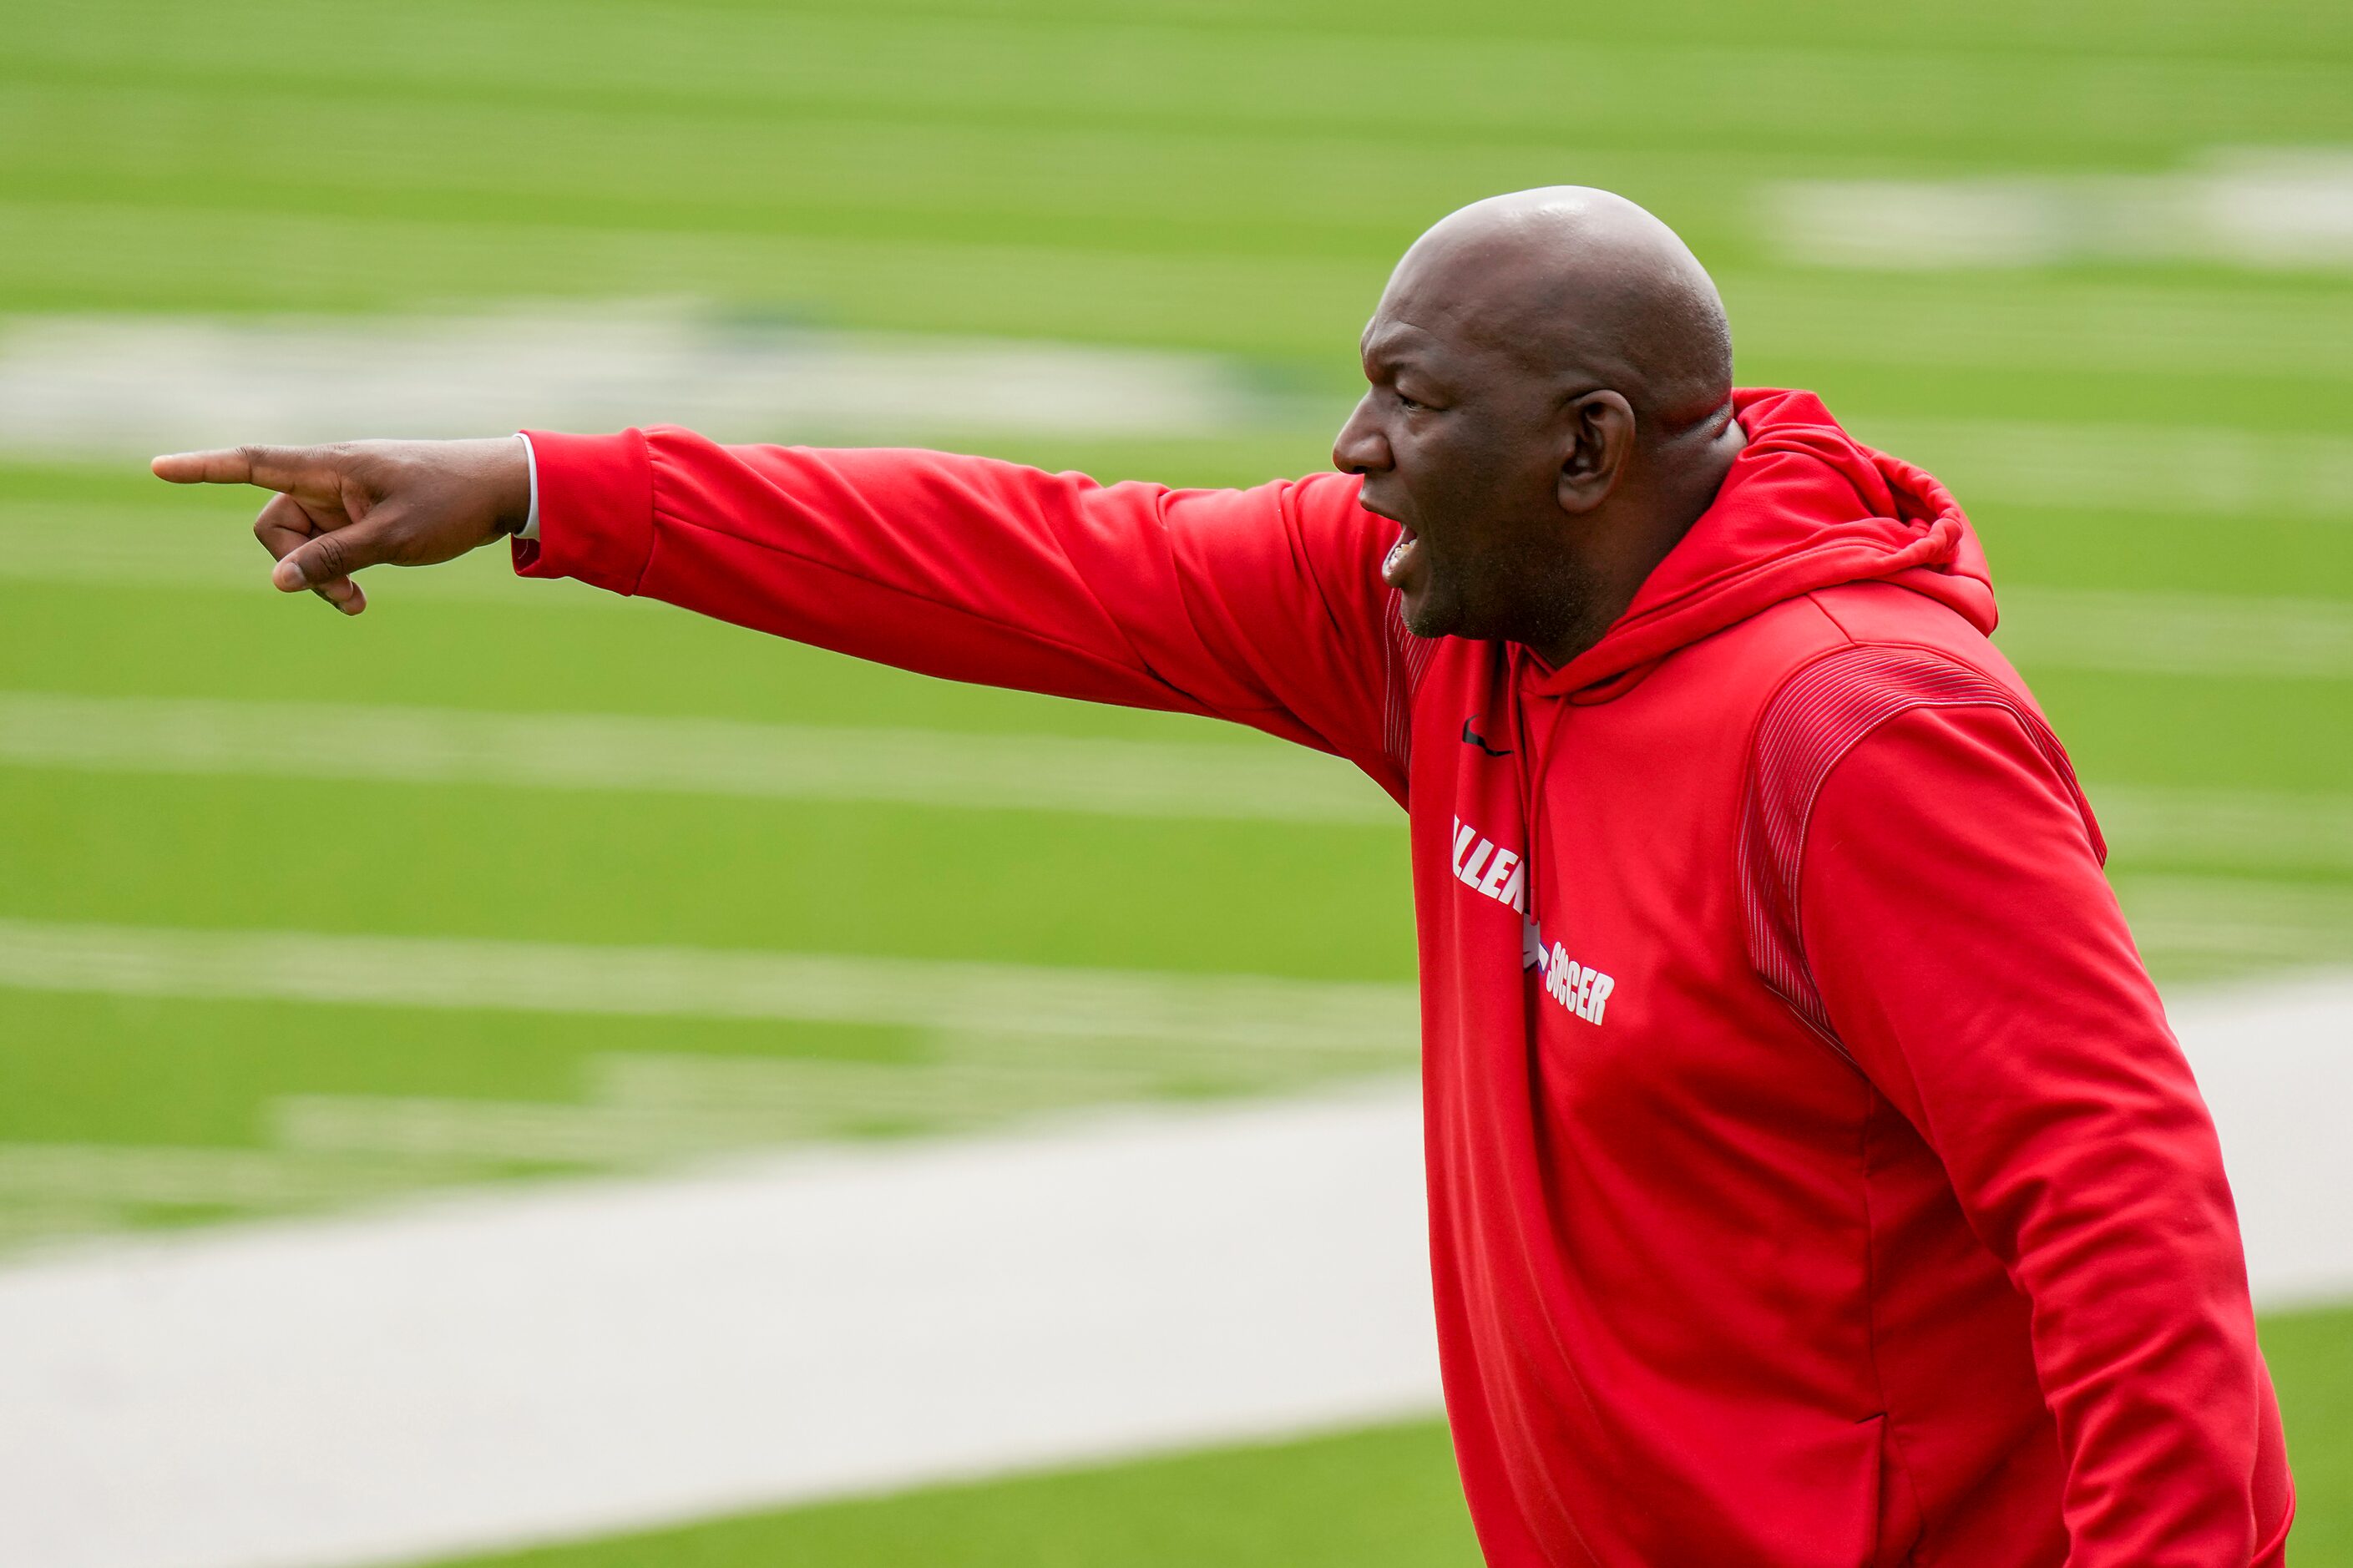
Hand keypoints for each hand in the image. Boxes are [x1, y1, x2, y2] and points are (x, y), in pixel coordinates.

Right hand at [150, 436, 532, 615]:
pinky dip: (337, 572)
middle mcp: (330, 477)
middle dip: (295, 565)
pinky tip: (362, 598)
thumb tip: (279, 582)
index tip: (158, 467)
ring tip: (360, 603)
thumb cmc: (452, 503)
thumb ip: (333, 559)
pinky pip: (327, 546)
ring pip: (301, 542)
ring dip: (320, 576)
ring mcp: (344, 496)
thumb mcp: (391, 539)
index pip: (253, 464)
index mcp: (330, 467)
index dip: (204, 468)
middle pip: (275, 524)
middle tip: (346, 599)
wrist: (504, 489)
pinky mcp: (360, 514)